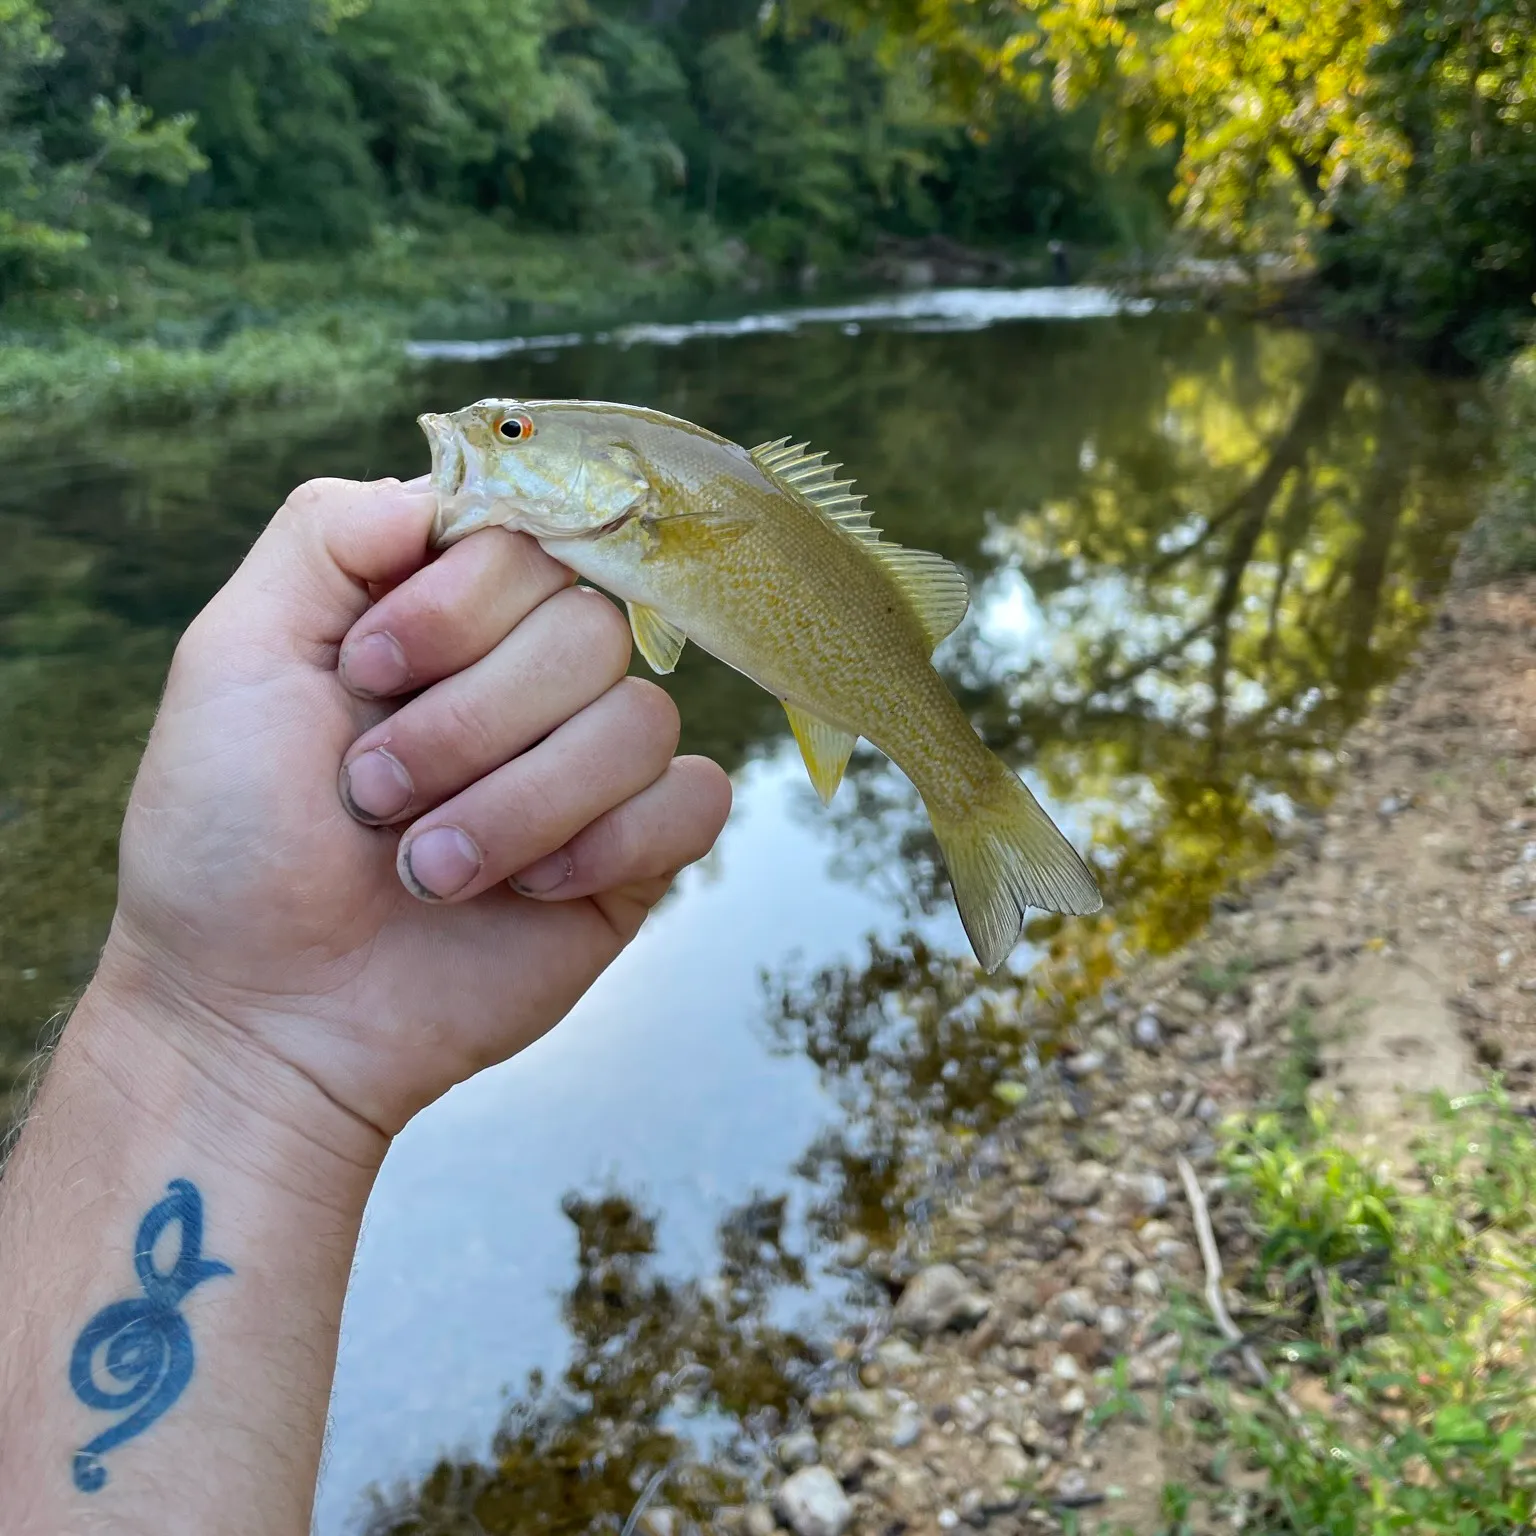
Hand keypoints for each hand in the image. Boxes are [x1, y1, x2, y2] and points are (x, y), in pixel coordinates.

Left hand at [92, 475, 730, 1141]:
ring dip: (519, 802)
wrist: (263, 1016)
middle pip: (587, 629)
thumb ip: (329, 533)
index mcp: (443, 619)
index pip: (526, 539)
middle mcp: (524, 680)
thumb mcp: (232, 656)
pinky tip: (529, 889)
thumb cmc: (227, 842)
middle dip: (468, 724)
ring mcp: (585, 769)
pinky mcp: (634, 856)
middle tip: (374, 797)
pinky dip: (611, 843)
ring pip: (638, 718)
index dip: (455, 609)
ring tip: (427, 869)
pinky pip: (693, 800)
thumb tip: (449, 490)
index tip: (364, 677)